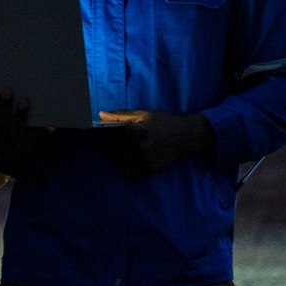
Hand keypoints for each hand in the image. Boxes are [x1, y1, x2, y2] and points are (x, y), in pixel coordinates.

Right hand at [0, 88, 51, 175]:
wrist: (8, 164)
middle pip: (1, 125)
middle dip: (4, 107)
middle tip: (8, 89)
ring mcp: (14, 148)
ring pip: (17, 131)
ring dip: (21, 116)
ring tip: (24, 100)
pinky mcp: (28, 149)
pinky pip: (35, 141)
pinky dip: (43, 134)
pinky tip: (52, 125)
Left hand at [98, 110, 214, 175]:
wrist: (184, 136)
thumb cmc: (162, 122)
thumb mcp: (142, 114)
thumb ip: (120, 115)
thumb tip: (100, 115)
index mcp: (137, 131)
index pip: (112, 135)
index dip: (114, 132)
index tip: (121, 131)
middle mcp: (140, 147)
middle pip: (115, 147)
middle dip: (118, 142)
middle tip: (131, 138)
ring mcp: (144, 160)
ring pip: (121, 159)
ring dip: (122, 154)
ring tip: (134, 147)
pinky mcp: (149, 169)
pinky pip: (129, 171)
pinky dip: (129, 165)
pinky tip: (136, 157)